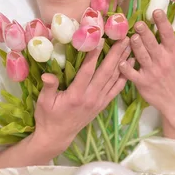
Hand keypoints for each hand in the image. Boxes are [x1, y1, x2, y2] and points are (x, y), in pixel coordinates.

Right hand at [32, 38, 130, 152]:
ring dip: (123, 62)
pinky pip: (116, 89)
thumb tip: (48, 75)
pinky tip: (130, 66)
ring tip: (130, 46)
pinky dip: (124, 77)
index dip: (94, 55)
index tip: (101, 40)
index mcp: (76, 94)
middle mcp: (91, 97)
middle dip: (116, 54)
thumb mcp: (44, 102)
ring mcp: (98, 101)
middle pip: (106, 72)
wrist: (57, 136)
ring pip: (114, 79)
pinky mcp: (102, 105)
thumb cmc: (48, 117)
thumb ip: (48, 87)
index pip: (87, 71)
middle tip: (125, 38)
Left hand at [119, 10, 174, 139]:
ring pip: (141, 55)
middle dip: (145, 32)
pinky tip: (120, 61)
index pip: (168, 34)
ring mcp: (151, 72)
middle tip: (138, 23)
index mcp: (174, 53)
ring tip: (131, 37)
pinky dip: (125, 68)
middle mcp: (162, 60)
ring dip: (135, 46)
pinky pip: (131, 73)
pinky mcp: (142, 82)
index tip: (156, 11)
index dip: (162, 22)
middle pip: (152, 43)